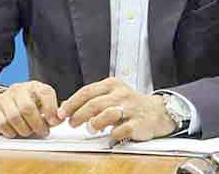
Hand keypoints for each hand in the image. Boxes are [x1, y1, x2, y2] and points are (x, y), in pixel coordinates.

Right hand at [0, 81, 59, 137]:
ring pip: (14, 118)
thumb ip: (52, 111)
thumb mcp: (40, 104)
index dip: (51, 109)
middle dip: (37, 124)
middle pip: (28, 108)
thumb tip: (62, 117)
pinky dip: (11, 132)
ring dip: (24, 130)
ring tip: (29, 131)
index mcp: (34, 86)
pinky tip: (16, 131)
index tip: (54, 121)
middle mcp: (19, 89)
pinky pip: (3, 124)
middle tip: (42, 131)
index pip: (45, 93)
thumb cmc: (24, 105)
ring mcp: (5, 98)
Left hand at [57, 77, 176, 141]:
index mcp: (112, 85)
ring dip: (95, 123)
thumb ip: (90, 99)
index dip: (72, 103)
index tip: (62, 113)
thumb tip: (65, 105)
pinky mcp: (138, 123)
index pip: (87, 91)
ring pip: (108, 114)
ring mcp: (130, 108)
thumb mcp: (110, 95)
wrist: (156, 112)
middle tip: (72, 123)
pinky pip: (121, 129)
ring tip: (90, 128)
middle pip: (94, 103)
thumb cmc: (128, 104)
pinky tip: (110, 133)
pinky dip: (113, 133)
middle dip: (79, 115)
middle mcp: (121, 94)